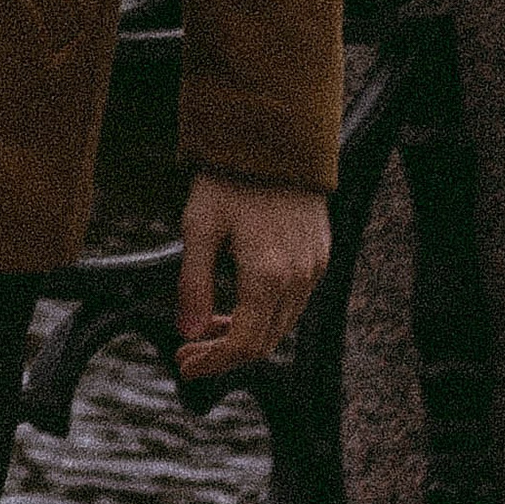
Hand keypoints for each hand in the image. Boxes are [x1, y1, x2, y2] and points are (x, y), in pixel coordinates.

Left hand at [175, 173, 330, 380]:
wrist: (276, 139)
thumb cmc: (231, 178)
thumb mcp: (199, 226)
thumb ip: (192, 284)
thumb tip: (186, 332)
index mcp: (268, 275)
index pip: (244, 343)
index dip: (213, 361)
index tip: (184, 365)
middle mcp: (299, 278)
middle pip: (264, 341)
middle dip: (224, 352)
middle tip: (189, 350)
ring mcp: (314, 268)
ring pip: (281, 324)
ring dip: (245, 333)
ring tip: (208, 325)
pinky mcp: (320, 256)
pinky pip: (295, 301)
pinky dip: (266, 312)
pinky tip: (238, 301)